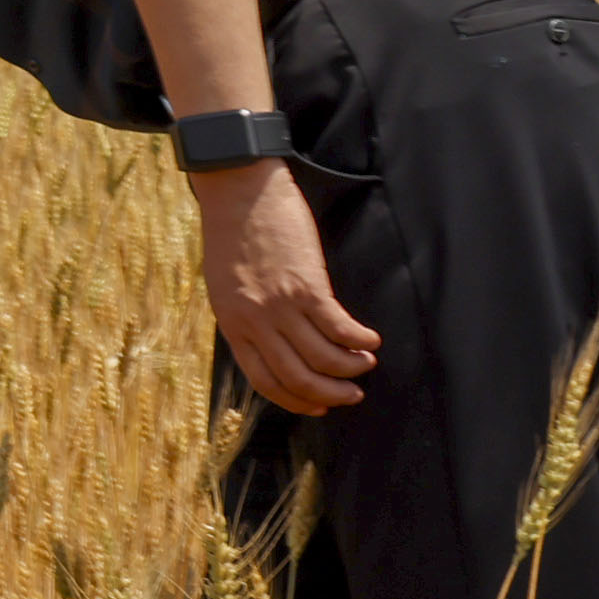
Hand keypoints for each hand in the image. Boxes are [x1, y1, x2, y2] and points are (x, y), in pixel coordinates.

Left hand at [199, 165, 378, 414]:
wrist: (238, 190)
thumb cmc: (233, 233)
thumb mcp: (227, 284)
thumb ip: (247, 315)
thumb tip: (275, 342)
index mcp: (231, 323)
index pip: (264, 379)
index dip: (295, 399)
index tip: (317, 407)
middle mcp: (253, 320)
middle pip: (296, 376)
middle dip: (329, 394)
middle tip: (352, 395)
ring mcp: (278, 304)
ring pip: (322, 357)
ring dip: (350, 367)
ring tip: (365, 363)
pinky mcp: (305, 285)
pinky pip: (338, 327)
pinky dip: (359, 340)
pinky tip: (371, 340)